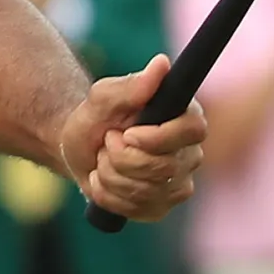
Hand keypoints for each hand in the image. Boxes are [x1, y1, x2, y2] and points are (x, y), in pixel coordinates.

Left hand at [55, 54, 207, 222]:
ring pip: (145, 191)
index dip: (157, 137)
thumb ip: (132, 85)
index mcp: (185, 118)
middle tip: (108, 141)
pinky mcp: (161, 206)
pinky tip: (104, 180)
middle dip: (121, 156)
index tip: (127, 133)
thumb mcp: (104, 96)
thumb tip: (162, 64)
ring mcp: (179, 183)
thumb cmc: (97, 116)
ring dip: (110, 174)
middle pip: (163, 167)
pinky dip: (107, 195)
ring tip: (104, 159)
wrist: (81, 147)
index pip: (193, 131)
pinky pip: (134, 209)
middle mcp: (190, 152)